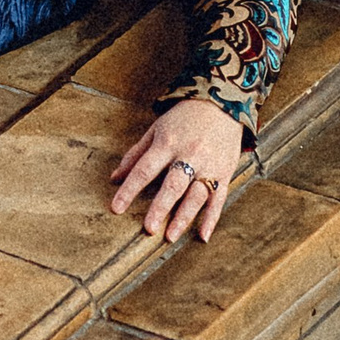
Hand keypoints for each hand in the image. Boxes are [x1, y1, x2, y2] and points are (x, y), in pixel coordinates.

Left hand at [109, 97, 244, 241]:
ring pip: (195, 195)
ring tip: (170, 236)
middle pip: (172, 185)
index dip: (129, 189)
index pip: (144, 169)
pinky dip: (211, 218)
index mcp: (167, 143)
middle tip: (148, 228)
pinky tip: (202, 235)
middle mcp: (188, 155)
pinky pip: (218, 199)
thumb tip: (114, 177)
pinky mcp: (225, 173)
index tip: (116, 208)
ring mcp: (208, 165)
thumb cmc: (184, 118)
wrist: (222, 104)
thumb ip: (136, 154)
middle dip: (160, 207)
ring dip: (183, 217)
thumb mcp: (157, 129)